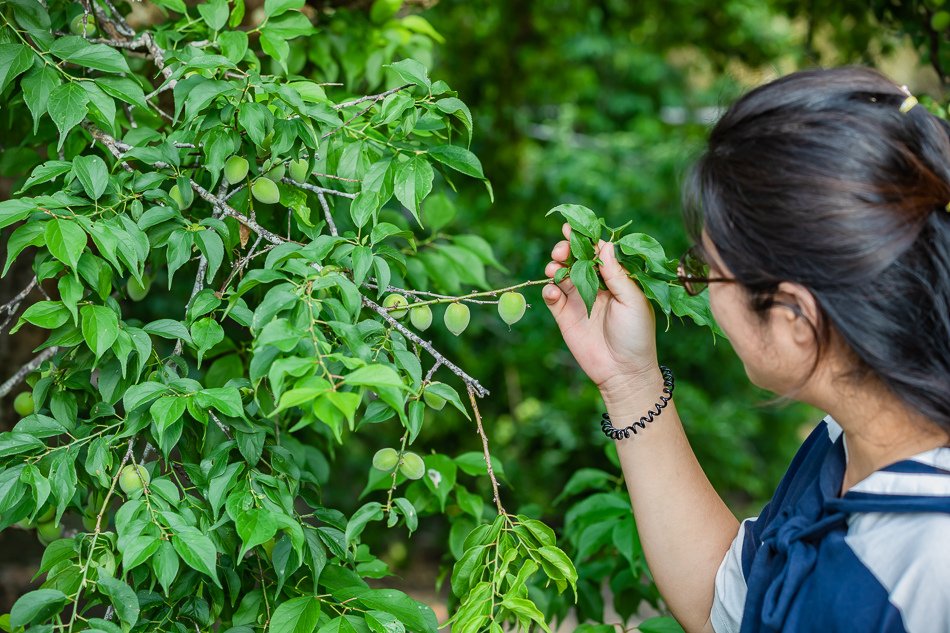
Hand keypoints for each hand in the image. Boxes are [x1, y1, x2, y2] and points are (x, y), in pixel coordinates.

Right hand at [543, 222, 659, 397]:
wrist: (623, 372)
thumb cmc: (637, 335)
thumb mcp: (633, 301)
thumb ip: (617, 274)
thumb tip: (604, 245)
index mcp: (616, 278)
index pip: (598, 252)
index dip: (586, 239)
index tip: (572, 227)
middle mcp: (596, 285)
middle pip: (575, 259)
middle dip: (565, 250)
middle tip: (561, 250)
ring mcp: (578, 299)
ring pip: (561, 274)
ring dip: (555, 266)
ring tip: (554, 269)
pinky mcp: (564, 315)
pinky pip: (551, 296)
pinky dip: (548, 289)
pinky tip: (553, 291)